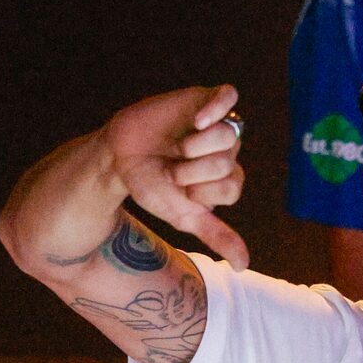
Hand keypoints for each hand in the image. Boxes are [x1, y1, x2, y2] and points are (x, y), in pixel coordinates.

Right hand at [103, 83, 248, 269]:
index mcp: (227, 179)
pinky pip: (228, 97)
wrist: (119, 157)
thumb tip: (243, 266)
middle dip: (193, 170)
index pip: (232, 187)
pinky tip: (198, 119)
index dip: (201, 191)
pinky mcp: (205, 100)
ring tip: (177, 147)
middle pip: (228, 163)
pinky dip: (216, 109)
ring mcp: (219, 124)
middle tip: (173, 166)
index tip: (180, 189)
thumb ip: (217, 235)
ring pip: (228, 136)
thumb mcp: (184, 216)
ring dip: (195, 147)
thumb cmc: (152, 186)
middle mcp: (228, 152)